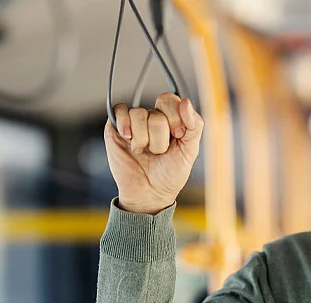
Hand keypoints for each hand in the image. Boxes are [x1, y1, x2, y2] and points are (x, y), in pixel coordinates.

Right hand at [105, 92, 203, 213]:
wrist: (149, 195)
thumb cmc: (170, 174)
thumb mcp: (190, 150)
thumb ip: (194, 125)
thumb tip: (186, 102)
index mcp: (170, 119)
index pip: (170, 100)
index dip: (175, 117)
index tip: (177, 137)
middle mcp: (152, 117)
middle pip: (156, 110)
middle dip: (160, 135)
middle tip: (159, 151)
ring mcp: (133, 122)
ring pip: (138, 113)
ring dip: (144, 139)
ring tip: (144, 152)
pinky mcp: (115, 128)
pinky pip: (119, 111)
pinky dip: (125, 124)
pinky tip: (128, 138)